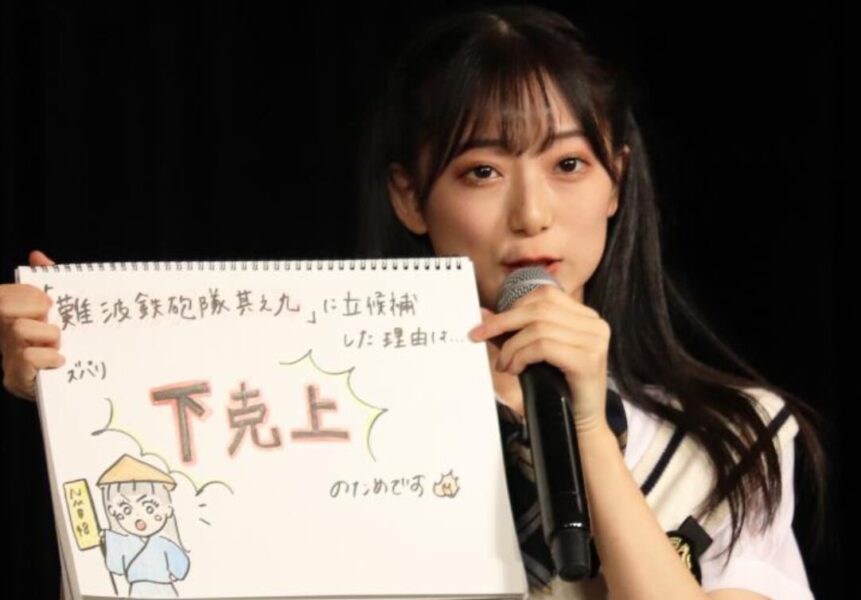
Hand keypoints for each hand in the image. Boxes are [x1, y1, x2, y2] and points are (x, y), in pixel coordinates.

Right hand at [0, 250, 64, 401]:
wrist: (83, 384)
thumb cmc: (72, 341)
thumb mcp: (65, 308)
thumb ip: (51, 280)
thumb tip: (37, 256)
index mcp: (12, 315)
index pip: (4, 295)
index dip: (28, 294)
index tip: (49, 304)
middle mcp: (3, 334)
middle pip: (4, 306)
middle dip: (36, 309)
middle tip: (55, 323)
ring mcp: (6, 357)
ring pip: (20, 330)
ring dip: (48, 335)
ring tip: (59, 345)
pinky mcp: (15, 379)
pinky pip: (28, 356)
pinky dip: (50, 357)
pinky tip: (59, 361)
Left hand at [468, 285, 611, 433]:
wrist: (579, 426)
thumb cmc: (556, 390)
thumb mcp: (533, 355)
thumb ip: (513, 331)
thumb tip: (482, 312)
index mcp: (586, 317)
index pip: (545, 295)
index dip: (513, 306)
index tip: (487, 325)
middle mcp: (595, 325)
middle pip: (539, 308)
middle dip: (503, 322)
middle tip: (480, 337)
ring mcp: (595, 341)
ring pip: (538, 328)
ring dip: (512, 346)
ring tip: (505, 365)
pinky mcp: (587, 360)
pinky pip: (543, 346)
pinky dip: (522, 356)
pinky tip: (516, 370)